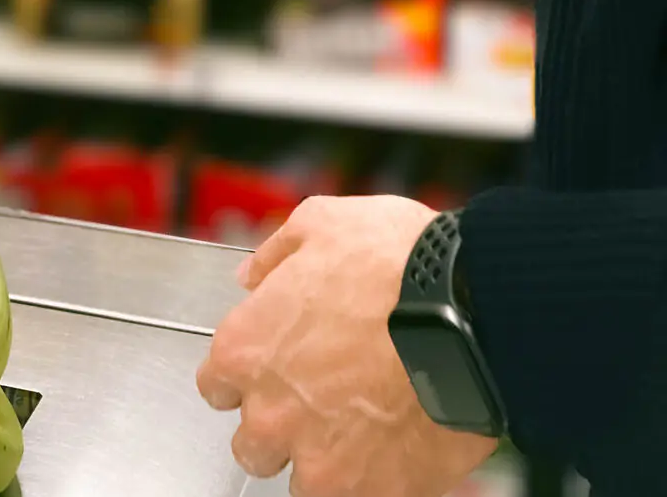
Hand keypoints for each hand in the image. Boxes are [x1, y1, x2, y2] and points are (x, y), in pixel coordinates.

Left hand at [197, 196, 497, 496]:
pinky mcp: (374, 490)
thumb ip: (276, 254)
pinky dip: (373, 482)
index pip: (218, 385)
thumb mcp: (323, 224)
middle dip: (281, 426)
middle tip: (323, 405)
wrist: (478, 309)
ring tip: (362, 434)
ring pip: (301, 482)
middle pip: (253, 443)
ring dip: (324, 461)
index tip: (275, 371)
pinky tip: (394, 454)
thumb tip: (254, 275)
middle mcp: (270, 412)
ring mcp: (320, 458)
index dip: (250, 376)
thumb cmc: (402, 265)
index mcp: (245, 350)